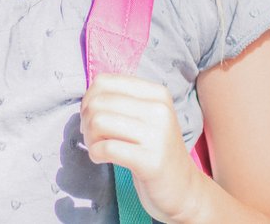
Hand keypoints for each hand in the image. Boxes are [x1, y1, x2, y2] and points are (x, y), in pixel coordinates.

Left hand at [80, 73, 202, 222]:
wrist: (183, 188)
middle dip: (86, 121)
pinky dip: (95, 153)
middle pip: (98, 102)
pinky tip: (102, 159)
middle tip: (93, 136)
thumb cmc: (154, 150)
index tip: (92, 117)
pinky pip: (106, 148)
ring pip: (99, 122)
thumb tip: (87, 99)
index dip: (88, 99)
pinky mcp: (150, 161)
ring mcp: (157, 135)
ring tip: (98, 147)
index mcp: (157, 93)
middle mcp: (159, 109)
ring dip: (89, 138)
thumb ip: (121, 101)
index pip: (104, 81)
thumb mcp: (145, 117)